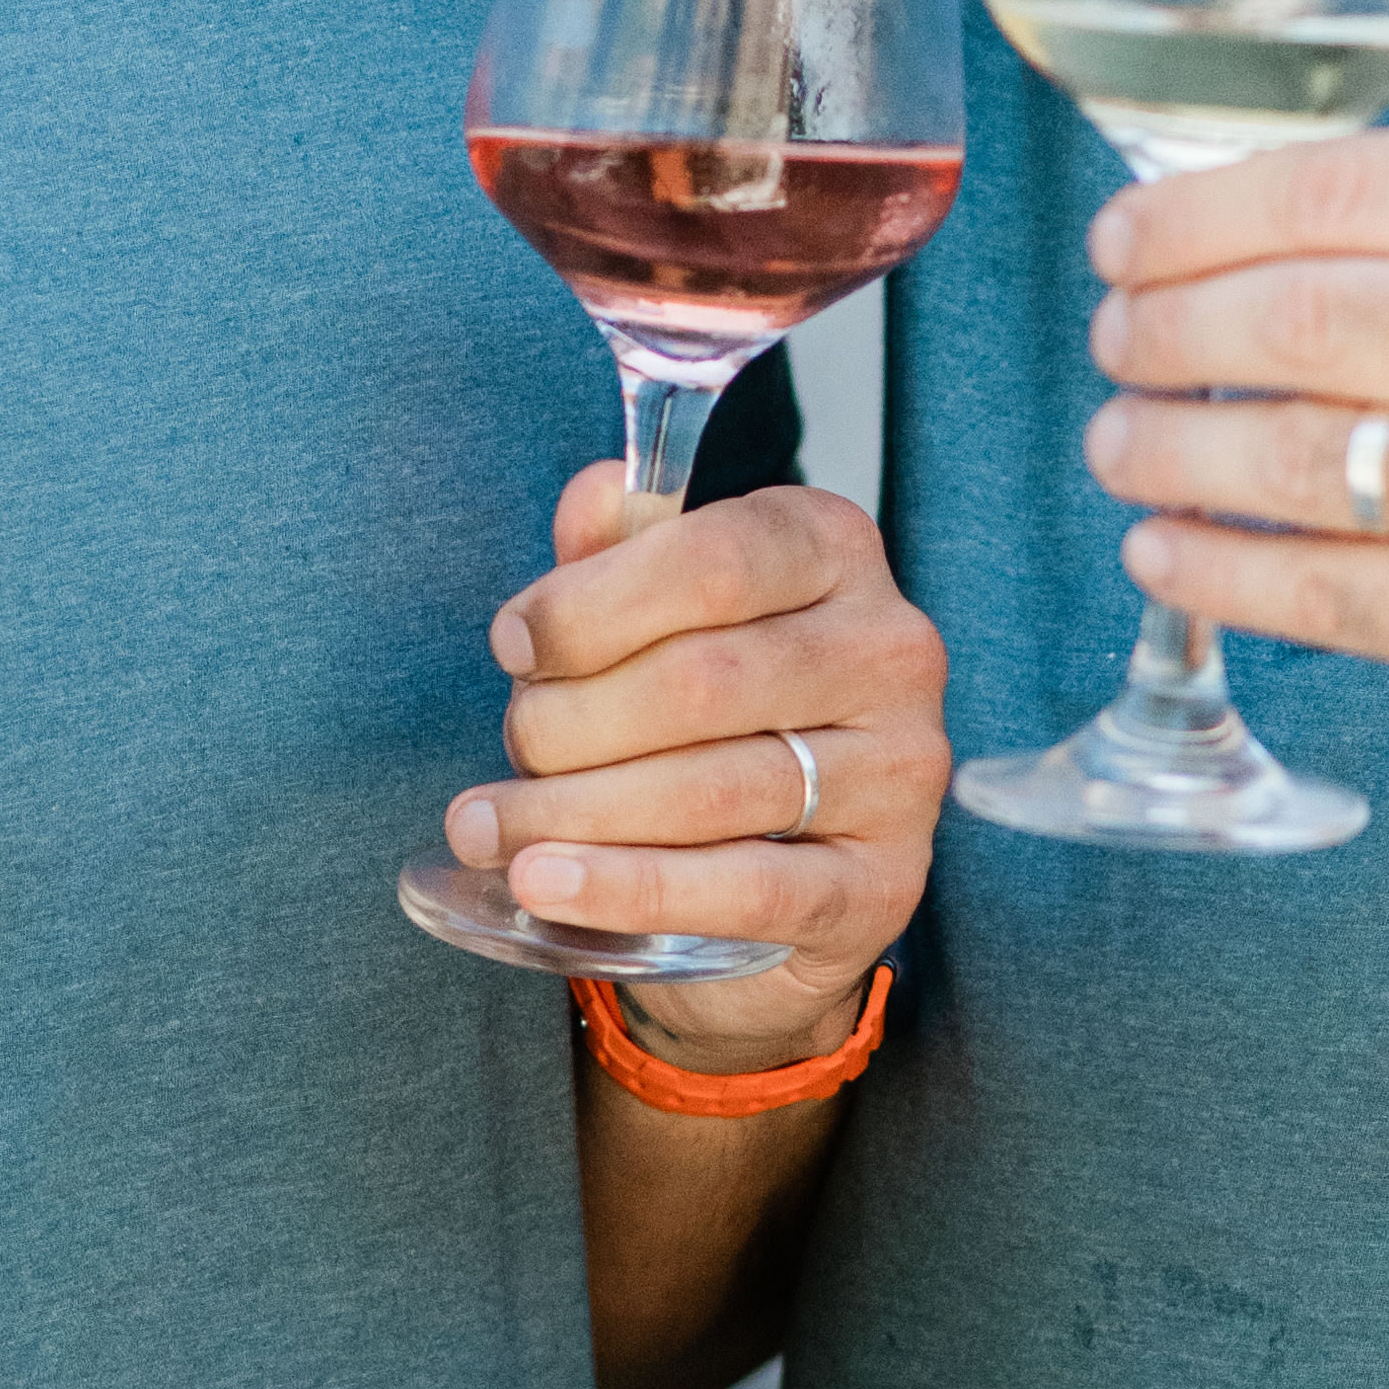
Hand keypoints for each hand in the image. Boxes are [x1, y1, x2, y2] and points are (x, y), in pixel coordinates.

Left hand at [444, 462, 948, 1058]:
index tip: (512, 645)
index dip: (589, 606)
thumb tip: (595, 497)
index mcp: (835, 550)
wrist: (795, 855)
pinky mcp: (883, 883)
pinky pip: (744, 891)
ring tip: (488, 828)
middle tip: (512, 748)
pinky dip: (627, 889)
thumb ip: (624, 545)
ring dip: (573, 812)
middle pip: (699, 681)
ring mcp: (900, 772)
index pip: (711, 561)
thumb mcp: (667, 603)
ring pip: (711, 790)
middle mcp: (889, 651)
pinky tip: (545, 883)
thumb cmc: (716, 704)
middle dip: (570, 721)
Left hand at [1082, 128, 1388, 764]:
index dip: (1203, 217)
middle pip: (1304, 320)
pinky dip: (1217, 569)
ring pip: (1299, 459)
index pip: (1347, 191)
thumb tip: (1224, 227)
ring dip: (1170, 449)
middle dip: (1169, 329)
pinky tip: (1166, 549)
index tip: (1127, 240)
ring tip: (1119, 442)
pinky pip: (1323, 592)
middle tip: (1115, 339)